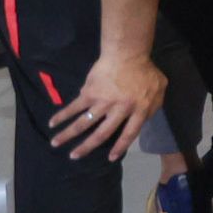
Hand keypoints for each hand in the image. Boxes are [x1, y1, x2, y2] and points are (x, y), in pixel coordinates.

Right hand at [50, 53, 164, 160]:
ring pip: (84, 123)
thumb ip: (154, 106)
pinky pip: (74, 107)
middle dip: (86, 147)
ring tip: (55, 143)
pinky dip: (62, 115)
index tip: (109, 158)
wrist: (127, 54)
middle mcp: (120, 110)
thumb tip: (143, 120)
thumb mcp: (160, 89)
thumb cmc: (146, 71)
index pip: (129, 134)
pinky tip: (53, 122)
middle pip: (102, 134)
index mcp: (139, 110)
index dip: (119, 147)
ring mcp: (103, 102)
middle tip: (74, 156)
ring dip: (68, 134)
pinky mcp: (89, 93)